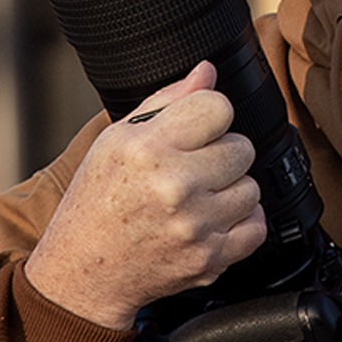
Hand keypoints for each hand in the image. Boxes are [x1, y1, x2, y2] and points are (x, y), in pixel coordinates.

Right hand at [25, 62, 266, 328]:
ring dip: (230, 190)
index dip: (209, 115)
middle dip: (221, 152)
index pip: (219, 107)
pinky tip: (212, 219)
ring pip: (251, 188)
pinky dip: (240, 223)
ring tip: (198, 196)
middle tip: (193, 166)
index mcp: (149, 149)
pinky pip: (256, 228)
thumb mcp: (116, 140)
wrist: (85, 270)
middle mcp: (175, 187)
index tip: (195, 129)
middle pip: (242, 148)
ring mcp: (195, 227)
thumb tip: (207, 72)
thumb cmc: (96, 200)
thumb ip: (167, 101)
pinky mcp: (209, 259)